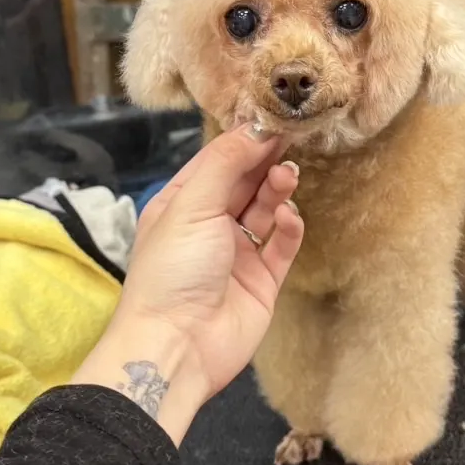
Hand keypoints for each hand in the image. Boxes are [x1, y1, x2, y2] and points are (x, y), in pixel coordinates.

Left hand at [73, 124, 303, 442]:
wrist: (178, 347)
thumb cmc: (172, 271)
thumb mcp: (191, 206)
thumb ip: (225, 164)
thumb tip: (256, 128)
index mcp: (181, 205)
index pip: (215, 161)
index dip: (243, 140)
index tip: (273, 117)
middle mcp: (208, 226)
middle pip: (243, 182)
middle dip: (264, 160)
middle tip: (292, 136)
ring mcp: (236, 254)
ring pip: (265, 210)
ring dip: (276, 190)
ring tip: (287, 175)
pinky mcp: (261, 281)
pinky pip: (281, 245)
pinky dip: (288, 227)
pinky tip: (287, 215)